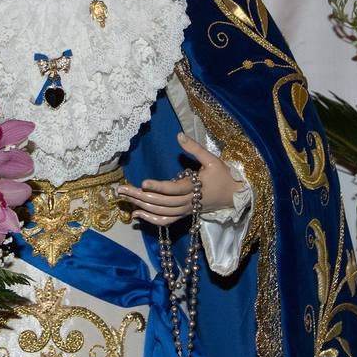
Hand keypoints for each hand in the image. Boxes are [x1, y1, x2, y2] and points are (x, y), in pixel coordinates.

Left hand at [117, 132, 239, 225]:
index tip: (142, 182)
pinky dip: (151, 220)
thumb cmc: (223, 175)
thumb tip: (179, 135)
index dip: (157, 187)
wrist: (234, 196)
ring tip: (125, 198)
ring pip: (161, 212)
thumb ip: (195, 148)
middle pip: (162, 202)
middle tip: (121, 190)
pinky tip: (136, 215)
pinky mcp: (183, 215)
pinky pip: (166, 221)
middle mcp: (187, 202)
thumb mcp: (212, 159)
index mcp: (194, 187)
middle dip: (141, 196)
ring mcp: (184, 211)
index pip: (172, 189)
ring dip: (142, 206)